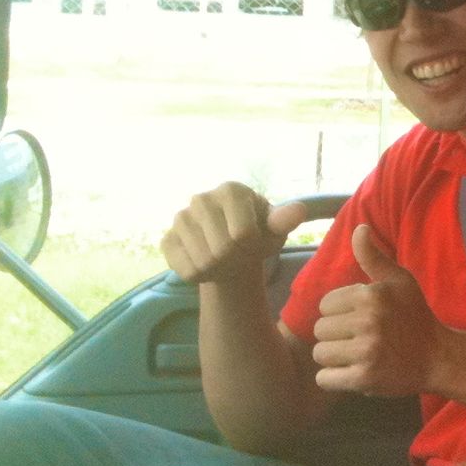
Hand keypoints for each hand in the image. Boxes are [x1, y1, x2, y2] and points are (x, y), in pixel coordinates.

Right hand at [162, 183, 308, 286]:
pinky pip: (185, 270)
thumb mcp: (275, 228)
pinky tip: (206, 264)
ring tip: (224, 259)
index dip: (253, 247)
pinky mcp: (167, 240)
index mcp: (231, 190)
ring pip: (203, 262)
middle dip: (236, 259)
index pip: (243, 234)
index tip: (255, 241)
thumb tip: (298, 211)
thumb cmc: (258, 233)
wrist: (232, 247)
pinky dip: (201, 276)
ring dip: (219, 269)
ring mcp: (180, 218)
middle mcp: (201, 199)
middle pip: (222, 249)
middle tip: (239, 253)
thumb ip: (284, 221)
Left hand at [309, 226, 445, 397]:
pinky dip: (334, 378)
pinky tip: (352, 372)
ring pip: (320, 354)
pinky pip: (325, 378)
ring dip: (334, 357)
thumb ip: (374, 257)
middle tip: (358, 338)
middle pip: (320, 330)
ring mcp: (366, 351)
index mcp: (372, 295)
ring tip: (355, 355)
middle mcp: (368, 321)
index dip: (340, 312)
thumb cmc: (415, 316)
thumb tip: (359, 228)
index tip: (359, 318)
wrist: (439, 357)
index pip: (326, 304)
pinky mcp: (364, 378)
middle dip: (335, 335)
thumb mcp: (400, 281)